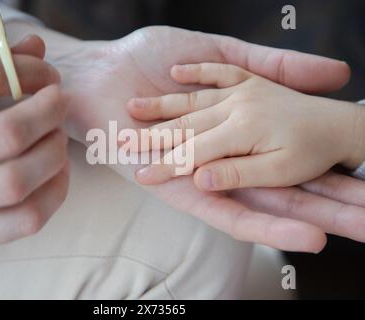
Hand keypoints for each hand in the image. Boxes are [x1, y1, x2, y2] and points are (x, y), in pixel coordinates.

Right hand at [0, 35, 68, 255]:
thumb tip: (36, 47)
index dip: (28, 71)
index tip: (46, 75)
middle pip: (6, 135)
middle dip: (48, 113)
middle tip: (58, 103)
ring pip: (17, 182)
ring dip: (54, 153)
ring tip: (56, 138)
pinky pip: (26, 219)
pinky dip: (55, 192)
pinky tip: (55, 171)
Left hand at [56, 26, 360, 251]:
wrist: (102, 77)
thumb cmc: (152, 61)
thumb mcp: (225, 58)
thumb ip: (271, 65)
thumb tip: (335, 72)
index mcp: (240, 133)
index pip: (292, 158)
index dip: (334, 173)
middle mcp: (228, 160)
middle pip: (286, 187)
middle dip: (334, 204)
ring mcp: (207, 178)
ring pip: (268, 207)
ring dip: (314, 222)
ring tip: (360, 237)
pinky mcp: (184, 191)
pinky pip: (225, 211)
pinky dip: (264, 224)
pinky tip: (309, 238)